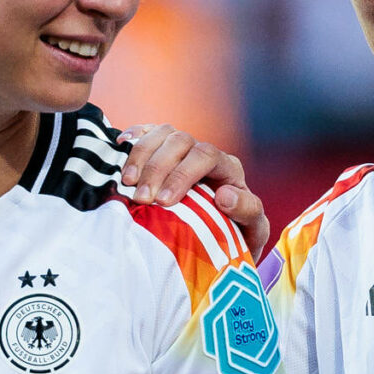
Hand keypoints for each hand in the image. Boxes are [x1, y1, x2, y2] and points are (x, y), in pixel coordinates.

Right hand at [121, 125, 271, 258]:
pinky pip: (147, 133)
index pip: (206, 156)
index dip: (182, 175)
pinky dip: (133, 136)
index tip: (164, 201)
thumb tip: (224, 195)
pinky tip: (120, 144)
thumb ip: (248, 210)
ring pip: (162, 134)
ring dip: (141, 155)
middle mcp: (204, 153)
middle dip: (158, 168)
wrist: (223, 240)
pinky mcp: (163, 152)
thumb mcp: (253, 230)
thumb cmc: (239, 235)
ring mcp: (183, 150)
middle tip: (142, 198)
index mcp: (228, 168)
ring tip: (127, 183)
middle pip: (180, 142)